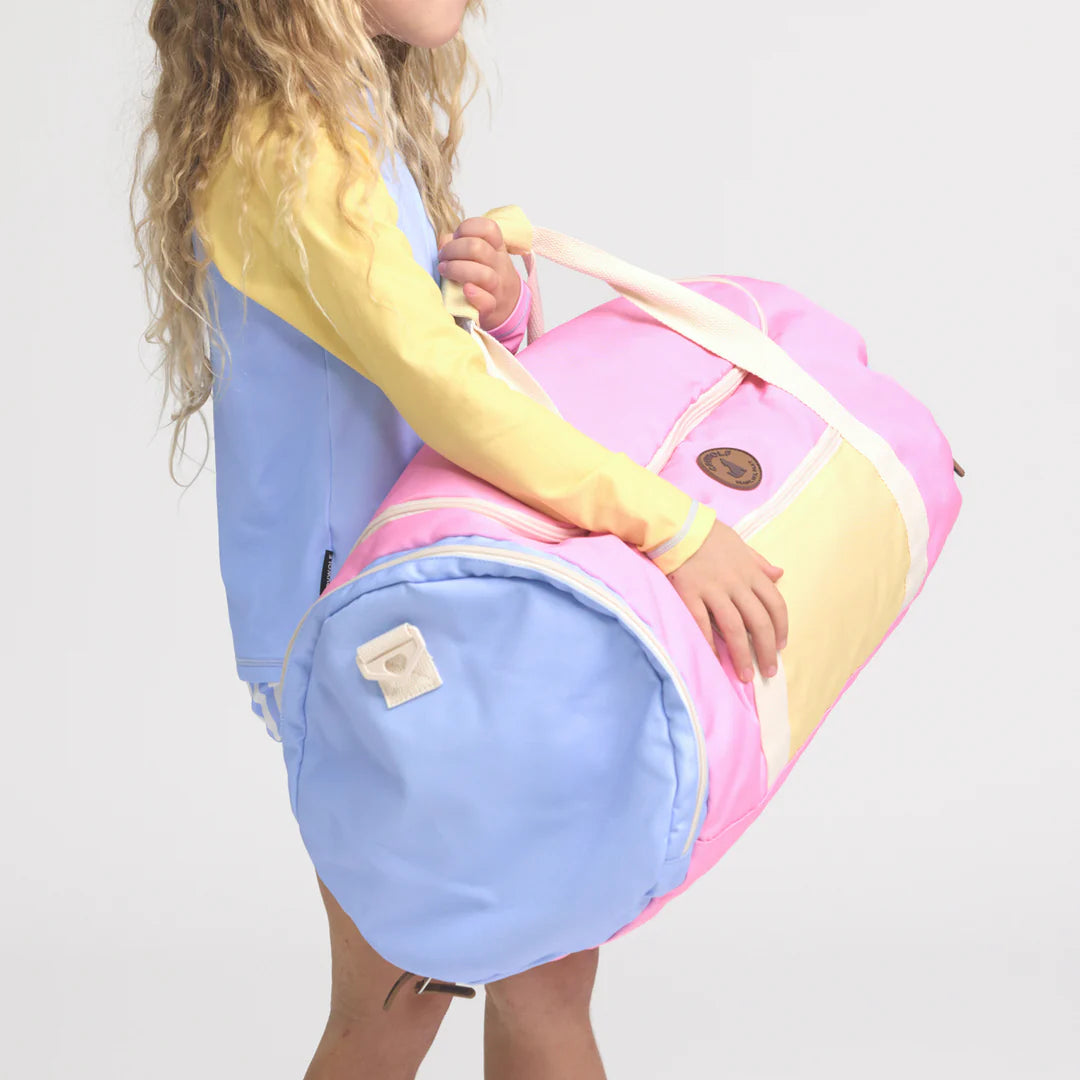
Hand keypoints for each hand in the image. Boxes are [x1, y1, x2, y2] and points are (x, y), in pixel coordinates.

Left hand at [437, 218, 521, 331]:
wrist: (508, 306)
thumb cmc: (486, 276)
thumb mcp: (480, 256)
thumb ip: (460, 244)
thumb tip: (444, 242)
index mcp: (497, 248)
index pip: (488, 228)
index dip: (467, 228)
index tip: (456, 237)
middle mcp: (499, 265)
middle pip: (478, 248)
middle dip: (453, 249)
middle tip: (442, 258)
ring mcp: (497, 287)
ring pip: (483, 274)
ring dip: (457, 270)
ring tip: (444, 271)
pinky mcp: (492, 307)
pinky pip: (487, 301)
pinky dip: (475, 295)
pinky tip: (465, 290)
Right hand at [667, 520, 788, 682]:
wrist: (676, 525)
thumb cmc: (708, 534)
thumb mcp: (740, 543)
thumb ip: (759, 562)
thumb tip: (779, 574)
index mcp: (751, 572)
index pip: (775, 604)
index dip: (781, 628)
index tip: (780, 646)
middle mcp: (736, 584)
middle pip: (759, 622)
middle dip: (766, 650)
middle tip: (768, 672)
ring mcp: (713, 590)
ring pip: (734, 628)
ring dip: (742, 655)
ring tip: (746, 676)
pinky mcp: (690, 594)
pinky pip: (702, 624)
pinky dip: (709, 644)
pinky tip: (714, 660)